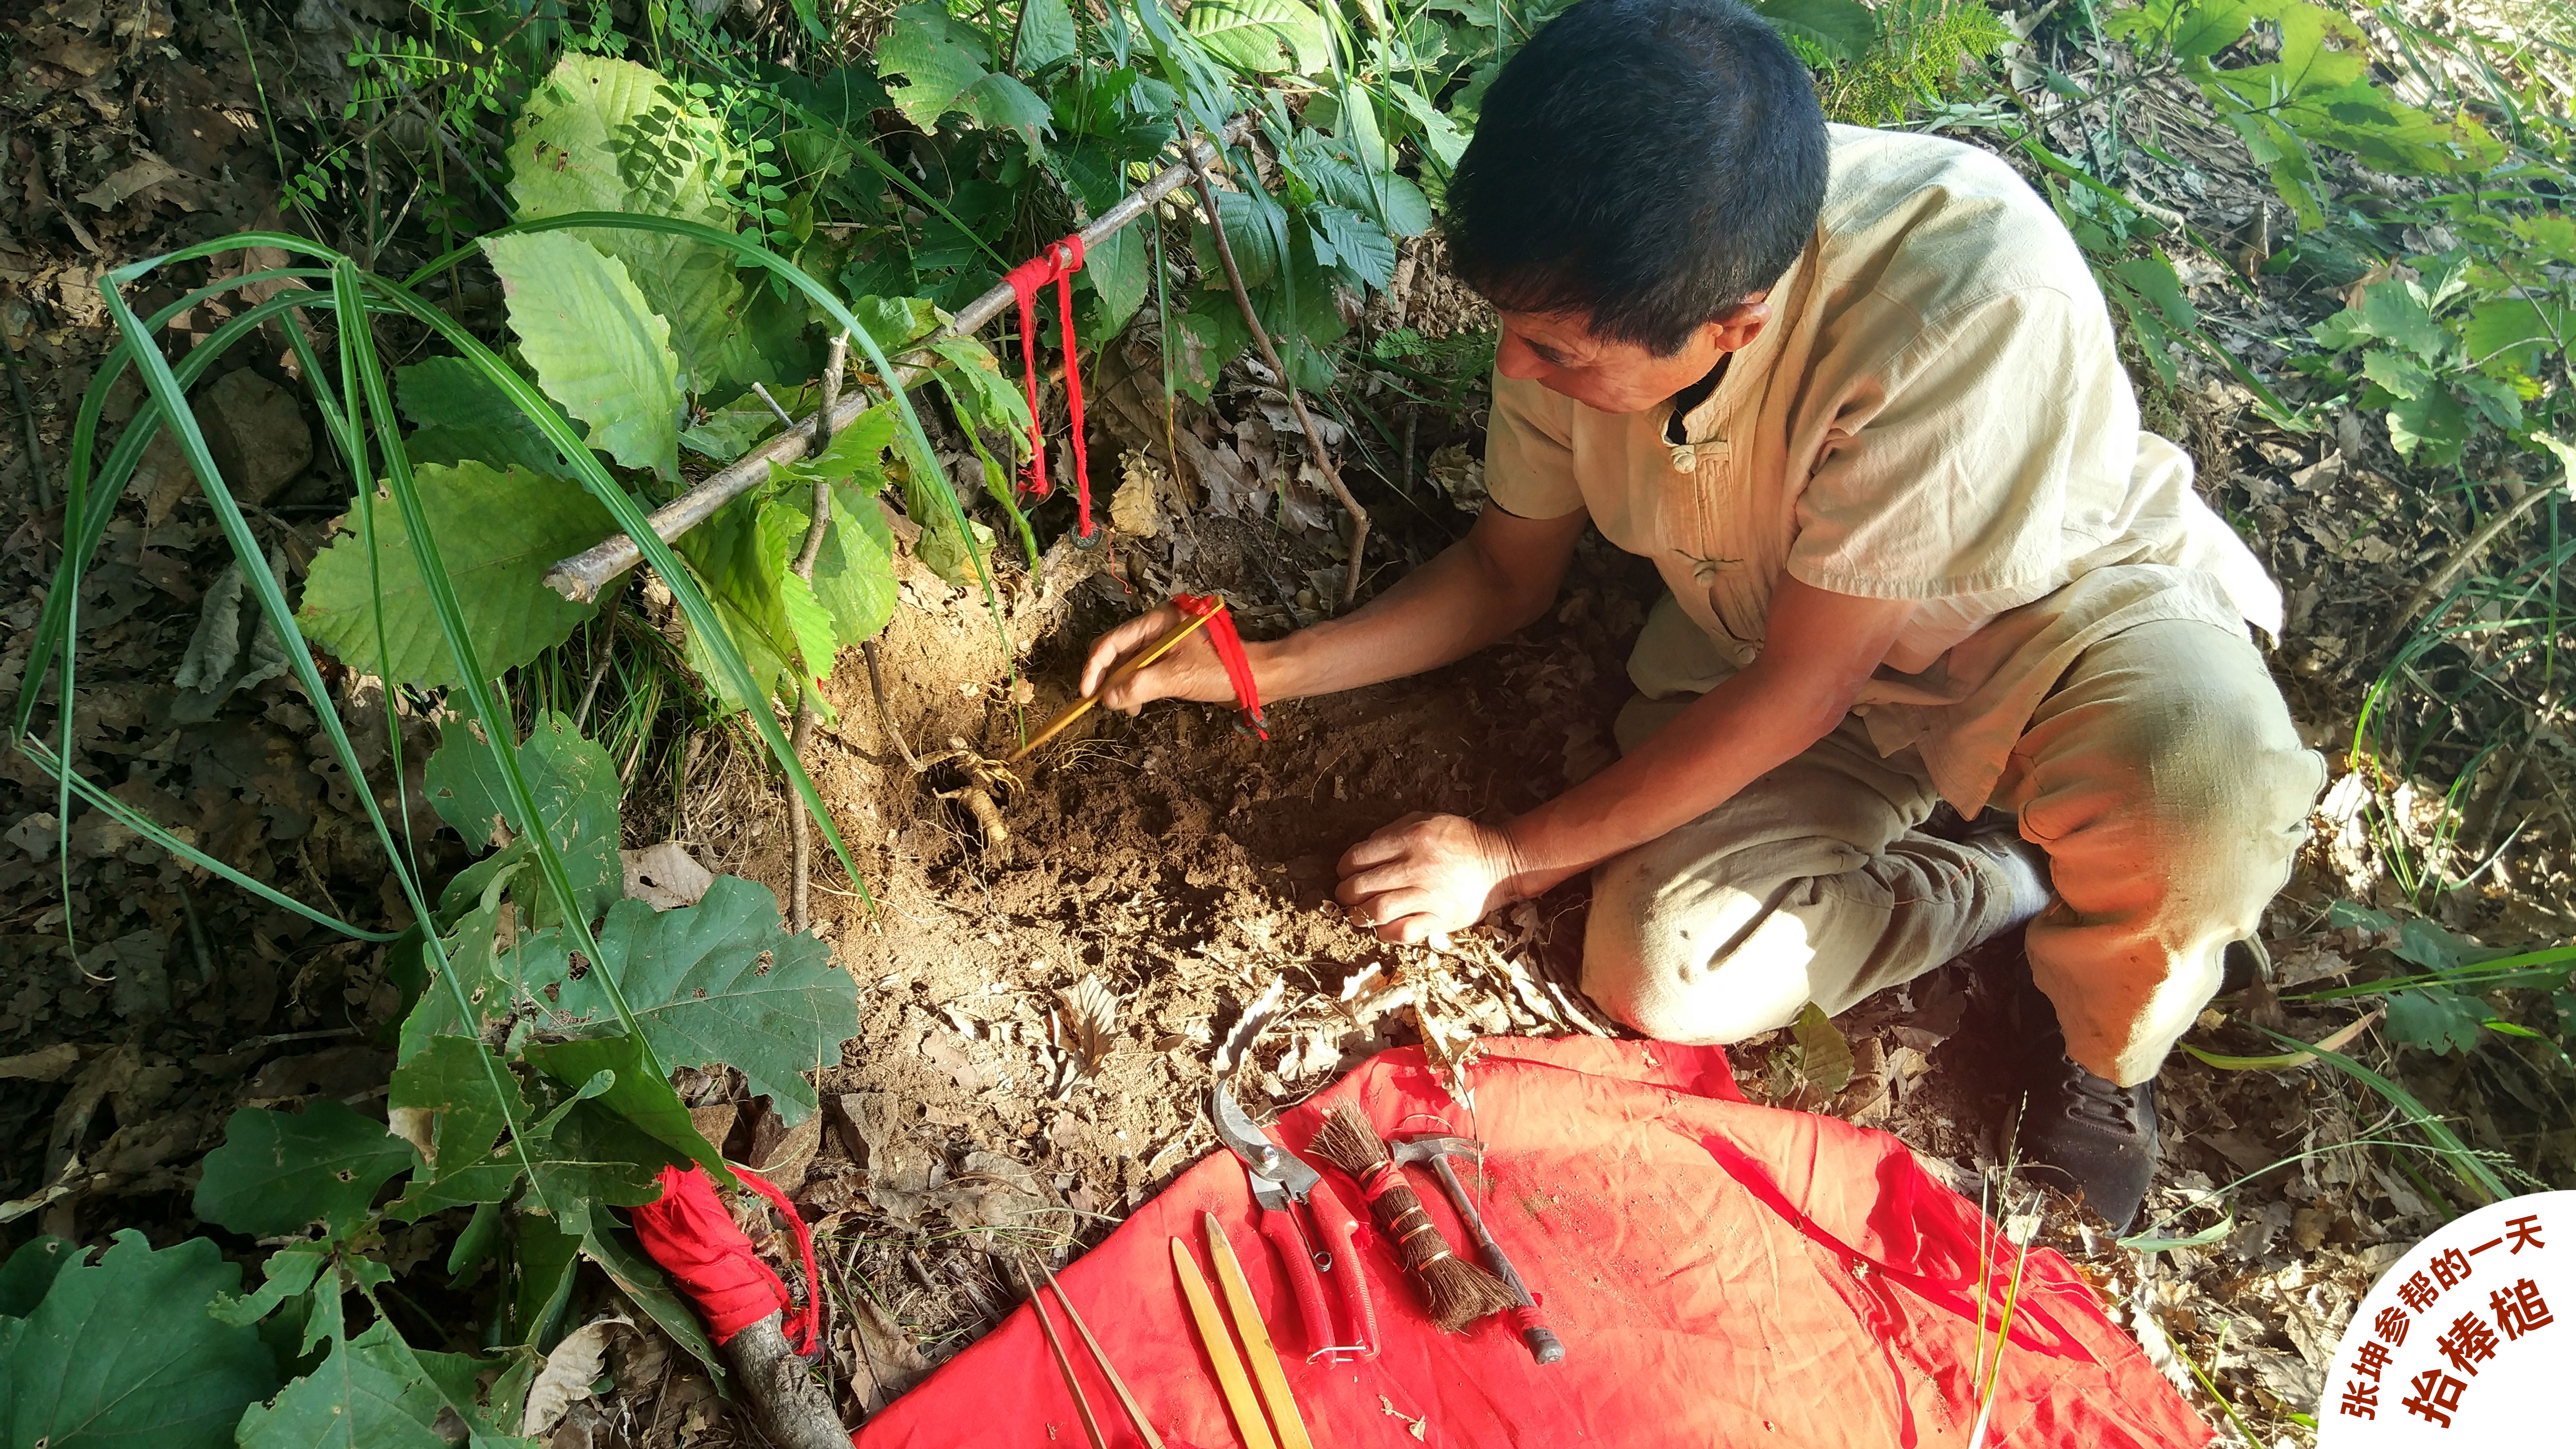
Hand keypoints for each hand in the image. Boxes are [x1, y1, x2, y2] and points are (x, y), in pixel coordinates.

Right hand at [1077, 605, 1241, 713]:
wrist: (1257, 677)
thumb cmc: (1221, 670)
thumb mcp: (1176, 678)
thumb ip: (1138, 686)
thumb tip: (1107, 699)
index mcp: (1158, 621)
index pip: (1112, 640)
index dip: (1095, 667)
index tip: (1087, 693)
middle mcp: (1158, 628)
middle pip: (1118, 651)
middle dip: (1108, 678)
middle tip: (1105, 704)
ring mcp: (1166, 643)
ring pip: (1131, 664)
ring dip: (1123, 686)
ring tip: (1128, 710)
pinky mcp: (1174, 659)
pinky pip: (1145, 671)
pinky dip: (1137, 687)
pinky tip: (1138, 704)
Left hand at [1335, 813, 1525, 944]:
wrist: (1500, 862)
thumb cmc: (1459, 840)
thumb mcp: (1426, 820)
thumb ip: (1392, 831)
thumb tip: (1363, 851)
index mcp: (1410, 839)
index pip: (1357, 857)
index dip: (1343, 868)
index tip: (1345, 873)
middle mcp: (1415, 867)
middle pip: (1361, 886)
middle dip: (1345, 894)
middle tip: (1347, 896)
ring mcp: (1428, 895)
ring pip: (1377, 911)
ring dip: (1360, 916)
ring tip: (1359, 914)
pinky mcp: (1440, 918)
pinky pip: (1403, 932)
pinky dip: (1386, 933)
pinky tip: (1384, 928)